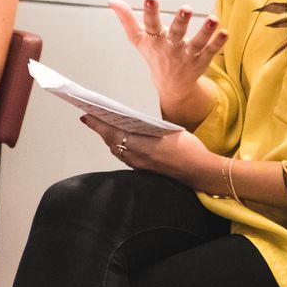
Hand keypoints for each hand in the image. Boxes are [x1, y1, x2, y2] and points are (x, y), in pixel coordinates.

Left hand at [80, 116, 220, 188]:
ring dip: (107, 137)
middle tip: (89, 116)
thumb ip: (148, 128)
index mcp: (142, 147)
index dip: (98, 124)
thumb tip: (132, 122)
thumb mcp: (169, 131)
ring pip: (116, 149)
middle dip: (100, 128)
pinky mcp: (143, 169)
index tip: (86, 115)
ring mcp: (139, 165)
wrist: (200, 171)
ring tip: (100, 124)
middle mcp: (137, 158)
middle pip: (111, 141)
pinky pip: (124, 155)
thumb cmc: (189, 149)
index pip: (113, 133)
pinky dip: (117, 145)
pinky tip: (118, 138)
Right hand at [110, 0, 225, 107]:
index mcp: (155, 40)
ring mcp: (187, 55)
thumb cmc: (155, 56)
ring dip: (205, 31)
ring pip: (196, 42)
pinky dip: (217, 43)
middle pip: (176, 33)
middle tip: (186, 9)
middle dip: (180, 21)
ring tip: (213, 19)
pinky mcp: (201, 60)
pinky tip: (224, 32)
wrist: (171, 85)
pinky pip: (211, 51)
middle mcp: (170, 47)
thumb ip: (127, 19)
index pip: (150, 24)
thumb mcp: (139, 40)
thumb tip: (112, 1)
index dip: (150, 11)